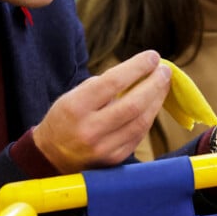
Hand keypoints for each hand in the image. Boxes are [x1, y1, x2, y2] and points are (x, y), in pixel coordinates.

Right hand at [33, 50, 170, 172]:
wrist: (51, 156)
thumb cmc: (65, 116)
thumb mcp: (75, 94)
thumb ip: (104, 84)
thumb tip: (139, 71)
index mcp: (77, 106)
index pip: (113, 82)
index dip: (137, 67)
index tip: (153, 56)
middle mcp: (90, 129)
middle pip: (133, 104)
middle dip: (154, 84)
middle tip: (165, 70)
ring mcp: (103, 148)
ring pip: (141, 122)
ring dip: (157, 100)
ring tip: (164, 84)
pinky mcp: (114, 159)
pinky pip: (139, 134)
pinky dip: (149, 116)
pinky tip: (154, 102)